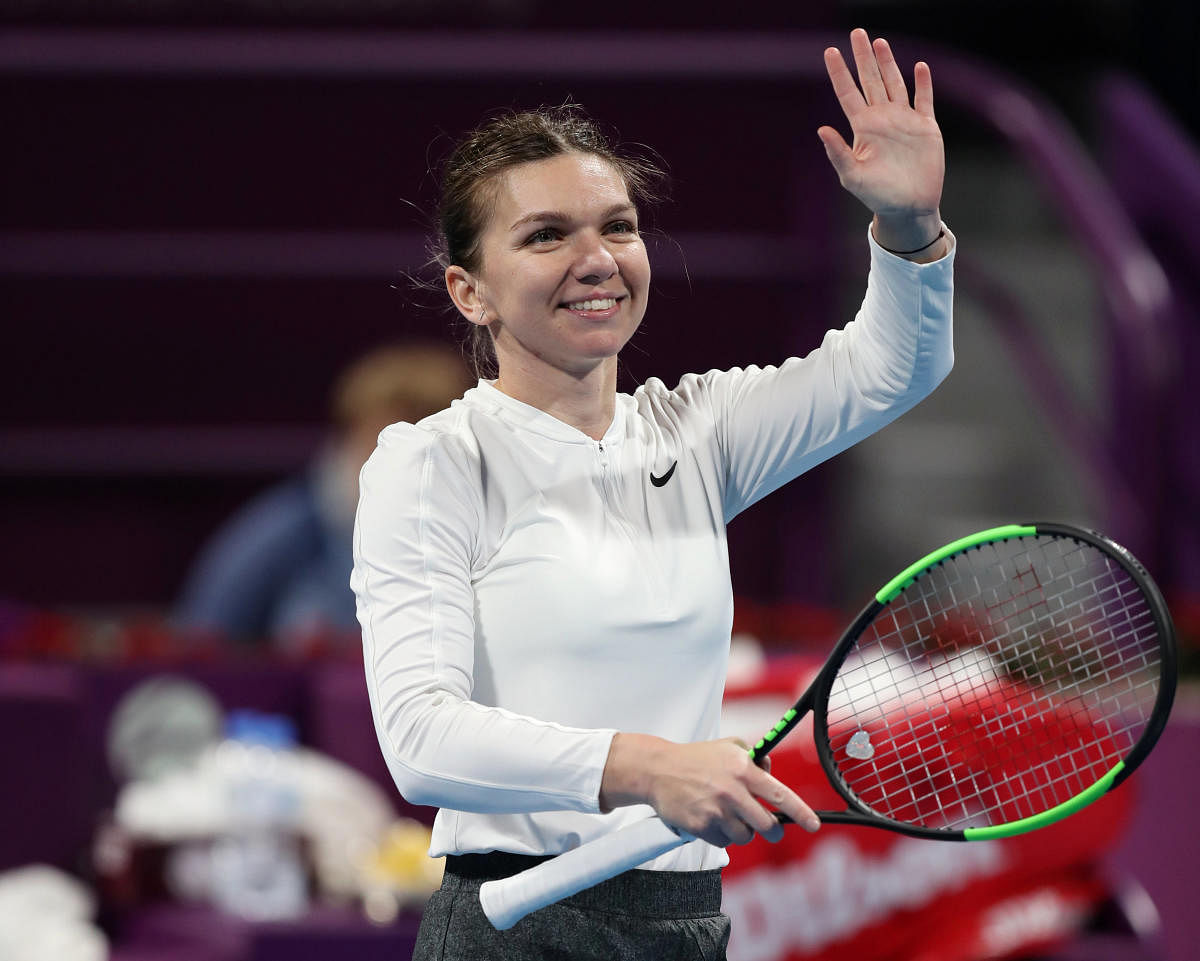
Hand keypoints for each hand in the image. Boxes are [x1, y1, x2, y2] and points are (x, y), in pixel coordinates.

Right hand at [600, 734, 819, 846]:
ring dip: (742, 831)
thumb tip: (771, 772)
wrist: (658, 770)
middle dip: (773, 831)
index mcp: (743, 770)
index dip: (801, 812)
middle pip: (767, 825)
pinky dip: (721, 835)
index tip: (814, 825)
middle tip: (771, 829)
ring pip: (745, 836)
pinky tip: (710, 818)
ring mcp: (717, 811)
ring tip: (728, 815)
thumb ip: (753, 758)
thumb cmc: (695, 758)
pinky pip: (723, 842)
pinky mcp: (702, 826)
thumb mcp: (728, 747)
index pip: (779, 795)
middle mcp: (733, 792)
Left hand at [819, 29, 945, 253]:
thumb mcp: (853, 176)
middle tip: (857, 33)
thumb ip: (838, 153)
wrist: (909, 207)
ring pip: (895, 84)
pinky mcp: (926, 127)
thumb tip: (821, 129)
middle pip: (870, 80)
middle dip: (863, 57)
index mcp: (863, 128)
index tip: (830, 51)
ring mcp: (904, 121)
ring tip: (880, 43)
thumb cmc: (877, 196)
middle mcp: (882, 119)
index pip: (848, 93)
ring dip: (889, 63)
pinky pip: (924, 100)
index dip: (839, 72)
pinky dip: (923, 83)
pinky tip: (919, 67)